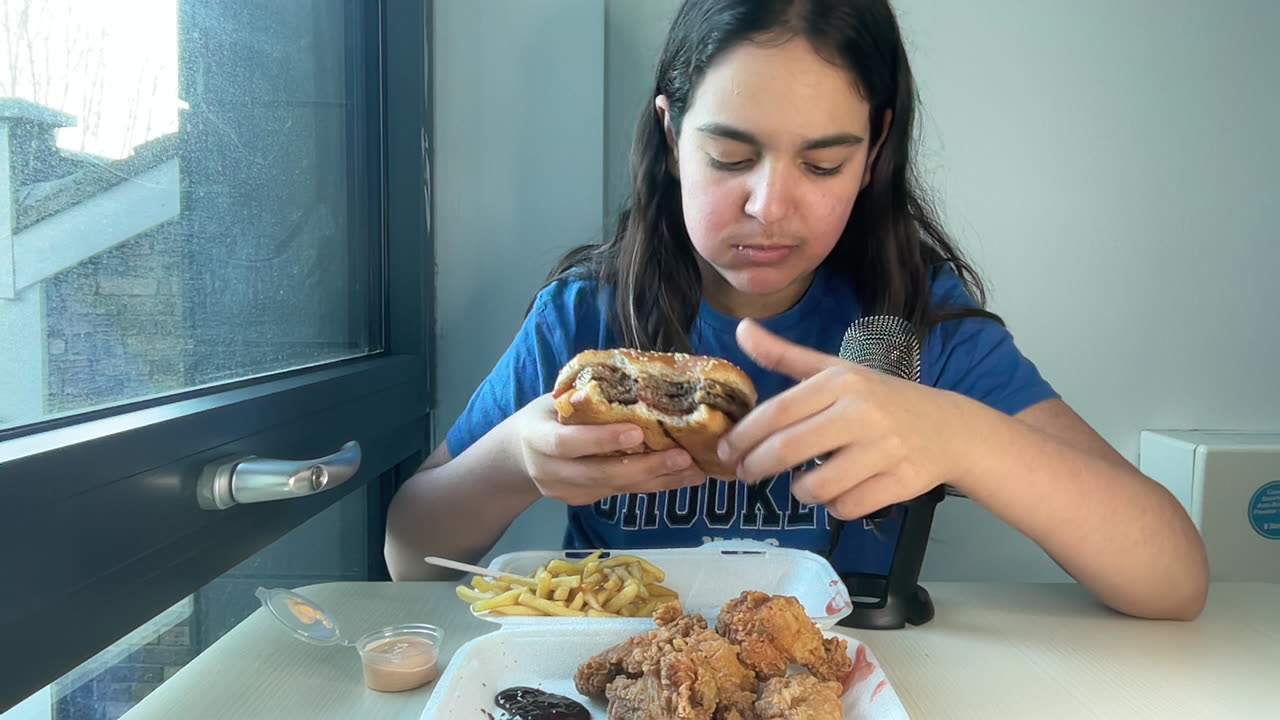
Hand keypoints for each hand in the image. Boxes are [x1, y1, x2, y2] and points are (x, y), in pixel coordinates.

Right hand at [508, 394, 706, 505]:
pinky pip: (621, 493)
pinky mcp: (584, 501)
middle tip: (682, 457)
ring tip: (694, 470)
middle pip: (600, 474)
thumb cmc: (544, 416)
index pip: (568, 443)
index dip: (601, 440)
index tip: (637, 432)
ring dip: (659, 480)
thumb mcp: (554, 399)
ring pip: (617, 488)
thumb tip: (634, 378)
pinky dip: (653, 485)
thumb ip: (584, 396)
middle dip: (645, 467)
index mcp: (537, 439)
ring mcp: (567, 491)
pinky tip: (681, 477)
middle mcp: (550, 471)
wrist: (517, 456)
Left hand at [717, 320, 973, 519]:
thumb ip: (785, 355)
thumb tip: (741, 328)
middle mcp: (862, 412)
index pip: (777, 412)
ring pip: (816, 487)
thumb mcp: (836, 370)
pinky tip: (840, 492)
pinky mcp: (900, 482)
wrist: (950, 429)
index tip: (726, 450)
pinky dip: (836, 506)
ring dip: (800, 490)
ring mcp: (884, 449)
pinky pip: (847, 507)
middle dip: (757, 466)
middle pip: (789, 450)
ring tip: (803, 482)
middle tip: (746, 474)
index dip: (744, 436)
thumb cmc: (881, 398)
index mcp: (842, 382)